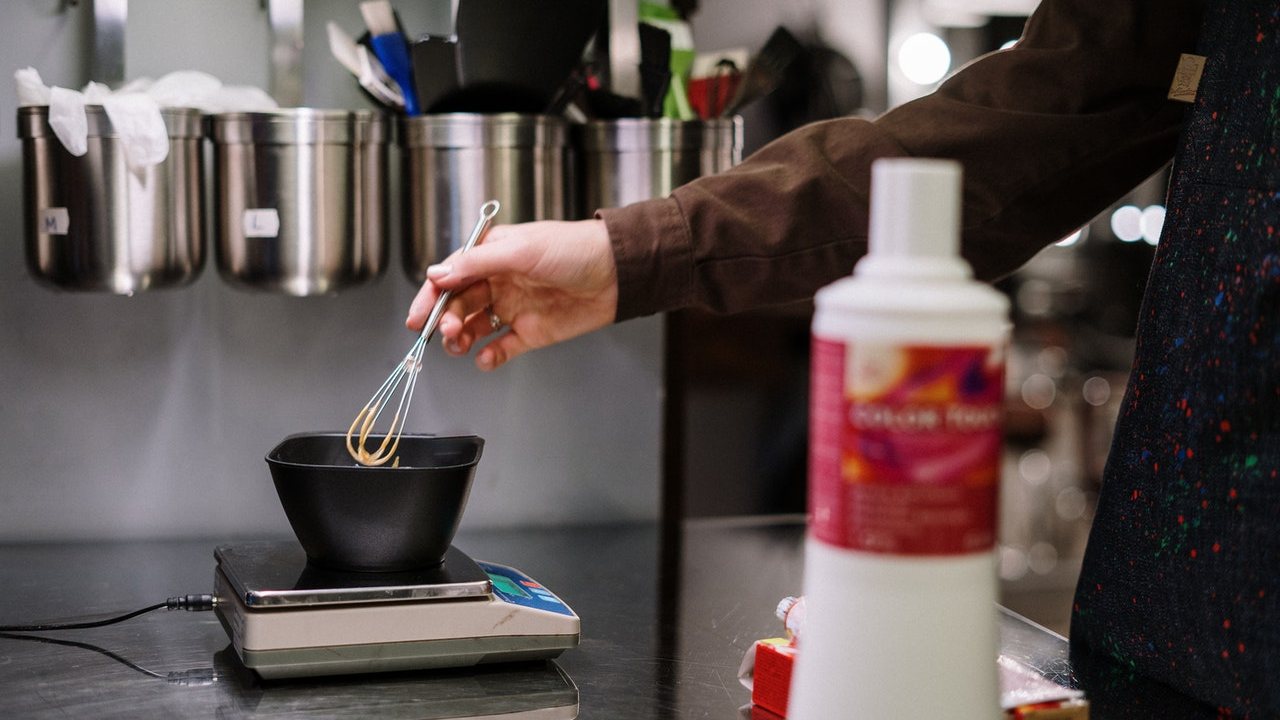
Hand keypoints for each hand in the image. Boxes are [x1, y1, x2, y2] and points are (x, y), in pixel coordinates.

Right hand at [406, 218, 617, 370]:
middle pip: (458, 304)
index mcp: (492, 254)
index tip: (418, 317)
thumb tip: (438, 274)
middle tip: (445, 332)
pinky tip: (485, 359)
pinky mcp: (530, 332)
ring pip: (474, 327)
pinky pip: (501, 348)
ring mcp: (513, 307)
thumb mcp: (522, 249)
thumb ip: (477, 263)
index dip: (430, 296)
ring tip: (460, 346)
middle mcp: (498, 281)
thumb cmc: (574, 249)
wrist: (617, 273)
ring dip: (462, 339)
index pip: (450, 275)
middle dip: (445, 320)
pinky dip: (490, 357)